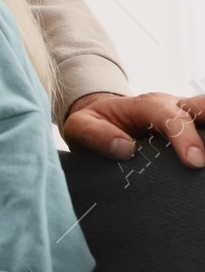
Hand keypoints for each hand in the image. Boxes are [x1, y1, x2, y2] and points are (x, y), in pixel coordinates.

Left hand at [62, 91, 204, 167]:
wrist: (100, 119)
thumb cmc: (92, 123)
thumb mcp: (79, 126)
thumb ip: (96, 134)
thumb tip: (125, 149)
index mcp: (147, 104)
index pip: (172, 117)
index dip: (185, 137)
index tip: (194, 162)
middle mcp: (173, 106)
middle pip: (203, 107)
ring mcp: (186, 116)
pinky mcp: (190, 130)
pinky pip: (203, 131)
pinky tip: (202, 167)